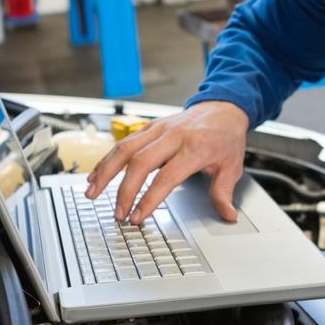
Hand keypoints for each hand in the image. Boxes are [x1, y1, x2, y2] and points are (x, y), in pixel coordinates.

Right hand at [85, 101, 248, 225]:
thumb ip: (223, 193)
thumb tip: (227, 216)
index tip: (138, 217)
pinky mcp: (150, 127)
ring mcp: (159, 129)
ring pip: (125, 148)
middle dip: (124, 191)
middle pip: (140, 163)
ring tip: (92, 192)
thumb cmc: (226, 137)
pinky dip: (108, 159)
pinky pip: (124, 142)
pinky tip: (96, 174)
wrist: (223, 107)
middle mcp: (173, 136)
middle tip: (118, 213)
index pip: (167, 177)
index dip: (150, 199)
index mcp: (195, 148)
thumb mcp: (232, 166)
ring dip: (106, 172)